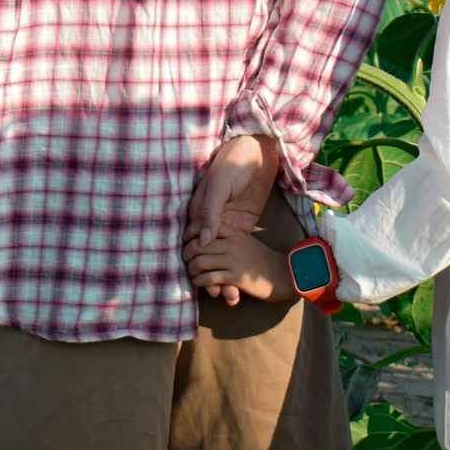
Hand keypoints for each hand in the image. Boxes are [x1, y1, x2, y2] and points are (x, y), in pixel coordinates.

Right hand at [184, 133, 282, 306]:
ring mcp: (224, 225)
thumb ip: (210, 210)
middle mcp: (208, 220)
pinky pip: (235, 250)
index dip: (193, 263)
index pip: (190, 242)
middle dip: (208, 276)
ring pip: (219, 257)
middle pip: (204, 255)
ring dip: (222, 277)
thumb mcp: (219, 184)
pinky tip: (240, 285)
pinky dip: (235, 268)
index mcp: (197, 210)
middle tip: (216, 295)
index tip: (198, 282)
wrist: (259, 151)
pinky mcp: (240, 226)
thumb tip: (201, 241)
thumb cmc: (234, 162)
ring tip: (230, 297)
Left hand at [184, 227, 292, 305]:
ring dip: (191, 270)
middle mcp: (232, 244)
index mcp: (235, 233)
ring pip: (200, 261)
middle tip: (185, 261)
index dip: (191, 234)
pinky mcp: (236, 277)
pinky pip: (209, 278)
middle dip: (186, 254)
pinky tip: (199, 283)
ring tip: (192, 274)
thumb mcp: (246, 242)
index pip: (205, 227)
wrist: (285, 274)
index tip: (186, 242)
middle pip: (198, 245)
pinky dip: (199, 281)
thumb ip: (229, 239)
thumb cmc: (263, 260)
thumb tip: (206, 240)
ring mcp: (234, 260)